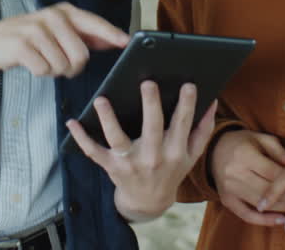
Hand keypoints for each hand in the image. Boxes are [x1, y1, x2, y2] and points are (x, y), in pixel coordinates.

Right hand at [0, 2, 127, 77]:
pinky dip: (40, 72)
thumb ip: (86, 35)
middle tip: (60, 64)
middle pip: (81, 55)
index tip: (126, 42)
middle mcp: (52, 16)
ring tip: (42, 60)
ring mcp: (36, 29)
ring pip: (62, 66)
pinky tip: (31, 63)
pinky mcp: (22, 45)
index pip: (94, 23)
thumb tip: (115, 39)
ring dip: (54, 70)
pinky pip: (44, 70)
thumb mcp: (58, 31)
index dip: (111, 33)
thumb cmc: (32, 39)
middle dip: (73, 67)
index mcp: (64, 12)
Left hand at [65, 81, 216, 221]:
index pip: (181, 124)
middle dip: (150, 105)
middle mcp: (153, 157)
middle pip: (151, 128)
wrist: (148, 202)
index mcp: (174, 151)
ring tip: (102, 99)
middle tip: (147, 82)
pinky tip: (72, 121)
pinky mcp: (111, 167)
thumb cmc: (171, 171)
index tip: (188, 84)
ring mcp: (130, 163)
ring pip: (117, 139)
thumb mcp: (191, 155)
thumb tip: (212, 102)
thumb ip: (202, 129)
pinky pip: (93, 152)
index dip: (186, 104)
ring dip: (108, 119)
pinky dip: (81, 138)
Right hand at [210, 130, 284, 225]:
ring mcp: (229, 189)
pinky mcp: (227, 200)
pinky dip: (265, 221)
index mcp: (244, 154)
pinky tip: (280, 220)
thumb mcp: (262, 141)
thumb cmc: (244, 143)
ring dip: (281, 210)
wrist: (215, 150)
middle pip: (268, 191)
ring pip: (260, 205)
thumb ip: (282, 152)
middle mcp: (234, 173)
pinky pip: (247, 216)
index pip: (273, 172)